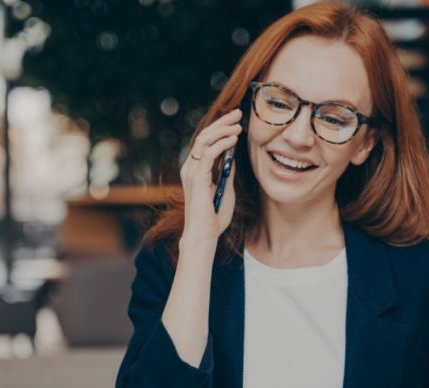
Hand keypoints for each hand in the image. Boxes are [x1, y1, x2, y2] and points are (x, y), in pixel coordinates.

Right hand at [180, 108, 240, 242]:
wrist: (205, 234)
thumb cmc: (214, 217)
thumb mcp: (226, 189)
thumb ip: (226, 173)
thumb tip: (232, 156)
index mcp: (195, 170)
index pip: (205, 141)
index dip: (219, 128)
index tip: (235, 120)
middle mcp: (190, 168)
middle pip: (203, 136)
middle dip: (221, 123)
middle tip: (237, 113)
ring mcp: (191, 172)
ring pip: (204, 141)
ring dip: (222, 130)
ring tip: (238, 125)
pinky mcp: (197, 178)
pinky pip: (208, 154)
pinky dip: (222, 144)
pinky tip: (233, 139)